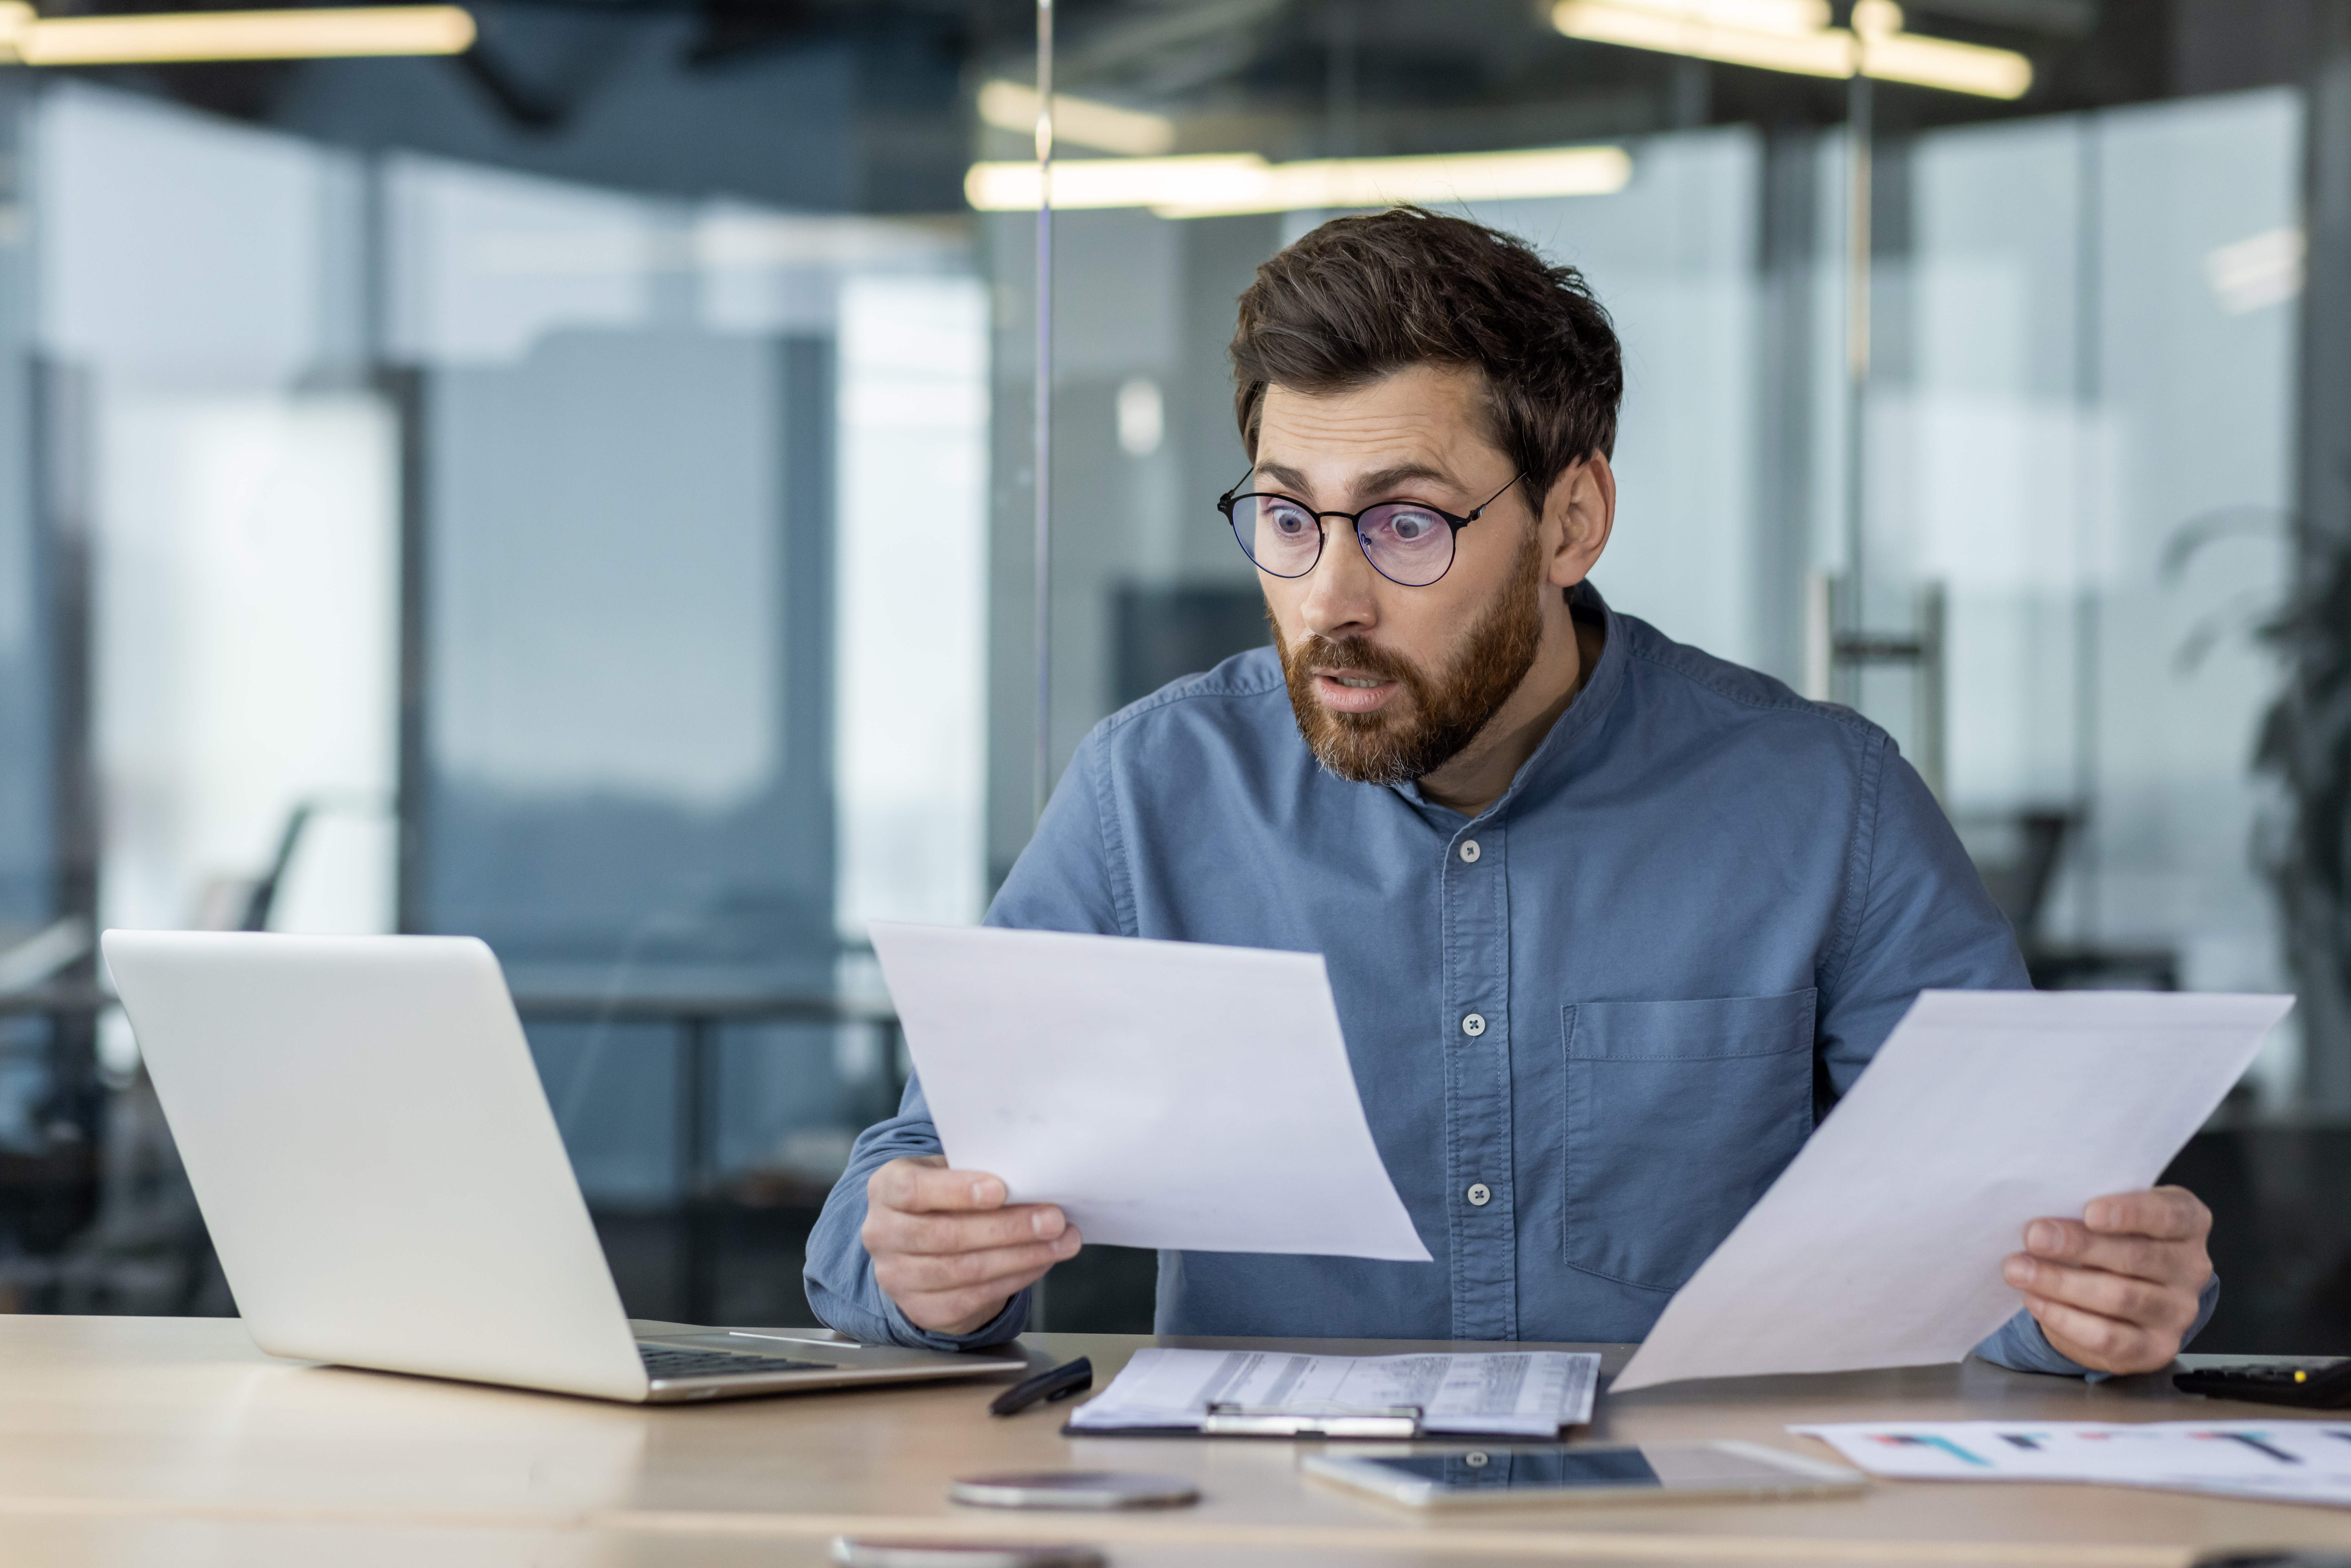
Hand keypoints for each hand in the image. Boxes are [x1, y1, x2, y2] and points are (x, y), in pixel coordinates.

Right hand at [862, 1156, 1081, 1334]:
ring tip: (1060, 1242)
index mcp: (886, 1188)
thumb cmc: (942, 1198)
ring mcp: (896, 1277)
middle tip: (1053, 1219)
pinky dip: (1013, 1279)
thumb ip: (975, 1172)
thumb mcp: (947, 1173)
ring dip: (1021, 1256)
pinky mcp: (920, 1308)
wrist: (919, 1245)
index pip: (914, 1190)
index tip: (1001, 1189)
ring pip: (964, 1270)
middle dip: (1007, 1228)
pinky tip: (1040, 1262)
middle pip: (947, 1235)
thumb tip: (1029, 1178)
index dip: (957, 1191)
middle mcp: (882, 1234)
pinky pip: (972, 1298)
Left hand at [2002, 1186, 2211, 1374]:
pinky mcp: (2155, 1348)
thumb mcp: (2106, 1216)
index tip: (2089, 1211)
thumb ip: (2088, 1211)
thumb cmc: (2109, 1240)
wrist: (2118, 1297)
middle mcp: (2191, 1268)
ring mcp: (2178, 1312)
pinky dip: (2065, 1318)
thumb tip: (2043, 1219)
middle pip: (2136, 1256)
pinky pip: (2108, 1336)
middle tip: (2033, 1236)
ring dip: (2061, 1283)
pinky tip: (2036, 1300)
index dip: (2131, 1212)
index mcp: (2188, 1224)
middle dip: (2078, 1246)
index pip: (2170, 1214)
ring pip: (2119, 1297)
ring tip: (2019, 1270)